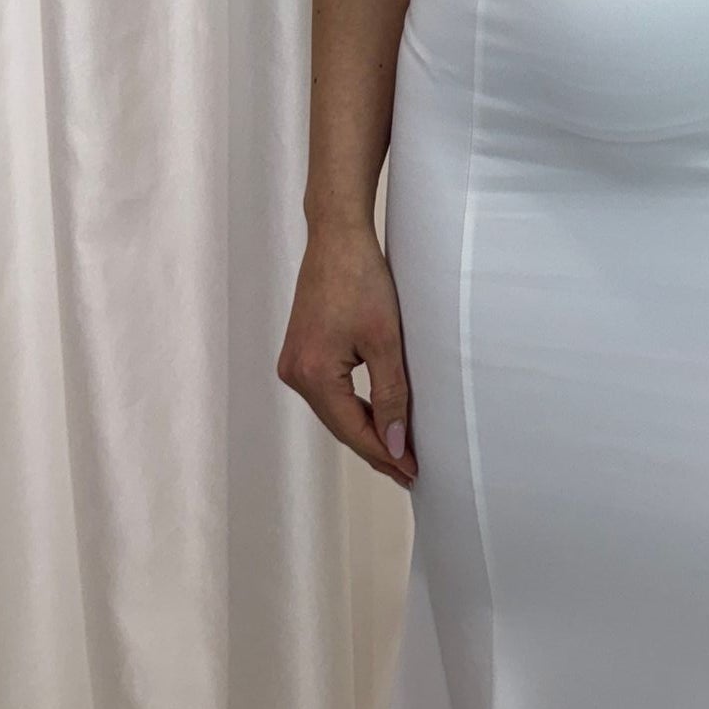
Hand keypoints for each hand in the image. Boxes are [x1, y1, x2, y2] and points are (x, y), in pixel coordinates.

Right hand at [277, 223, 416, 490]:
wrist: (337, 237)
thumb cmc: (362, 280)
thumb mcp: (385, 341)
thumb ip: (391, 395)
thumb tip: (394, 444)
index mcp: (312, 375)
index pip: (353, 430)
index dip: (384, 454)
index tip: (413, 472)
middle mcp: (295, 374)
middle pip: (340, 425)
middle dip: (376, 446)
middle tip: (410, 469)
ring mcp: (294, 363)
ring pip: (335, 410)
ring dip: (366, 427)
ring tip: (399, 449)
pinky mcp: (301, 351)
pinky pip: (330, 392)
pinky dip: (354, 406)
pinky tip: (377, 415)